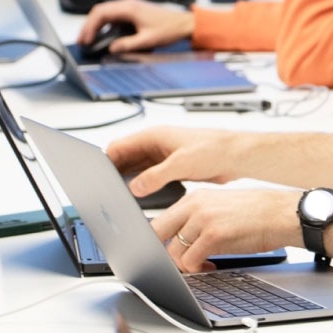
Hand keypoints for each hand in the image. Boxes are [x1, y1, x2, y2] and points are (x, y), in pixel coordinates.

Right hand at [76, 0, 193, 52]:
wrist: (184, 24)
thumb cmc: (170, 28)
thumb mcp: (148, 41)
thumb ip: (128, 45)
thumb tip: (112, 49)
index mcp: (129, 8)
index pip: (101, 13)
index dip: (90, 27)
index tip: (86, 39)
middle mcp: (128, 4)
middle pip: (100, 11)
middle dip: (88, 26)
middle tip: (82, 40)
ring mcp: (130, 7)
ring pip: (105, 13)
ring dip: (95, 25)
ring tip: (89, 39)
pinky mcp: (133, 12)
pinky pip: (113, 16)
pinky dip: (104, 25)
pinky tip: (102, 35)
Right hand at [107, 125, 237, 187]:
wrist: (236, 156)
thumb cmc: (214, 150)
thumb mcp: (181, 164)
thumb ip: (156, 176)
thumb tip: (135, 187)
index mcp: (155, 135)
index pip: (120, 146)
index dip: (106, 160)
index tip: (97, 176)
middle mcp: (156, 144)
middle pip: (125, 158)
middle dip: (115, 172)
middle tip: (106, 190)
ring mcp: (163, 155)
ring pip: (137, 168)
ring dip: (129, 180)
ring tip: (120, 196)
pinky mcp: (172, 167)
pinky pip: (149, 175)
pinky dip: (142, 184)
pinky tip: (140, 197)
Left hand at [149, 186, 299, 271]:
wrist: (282, 214)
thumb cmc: (256, 214)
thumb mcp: (220, 209)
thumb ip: (197, 220)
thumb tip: (180, 242)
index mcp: (194, 198)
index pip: (159, 221)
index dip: (157, 242)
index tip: (164, 253)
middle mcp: (194, 205)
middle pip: (157, 233)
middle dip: (163, 254)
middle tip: (179, 263)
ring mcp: (203, 218)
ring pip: (172, 251)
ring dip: (184, 265)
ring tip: (201, 265)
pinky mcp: (214, 233)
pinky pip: (190, 259)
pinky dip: (197, 268)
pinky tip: (211, 266)